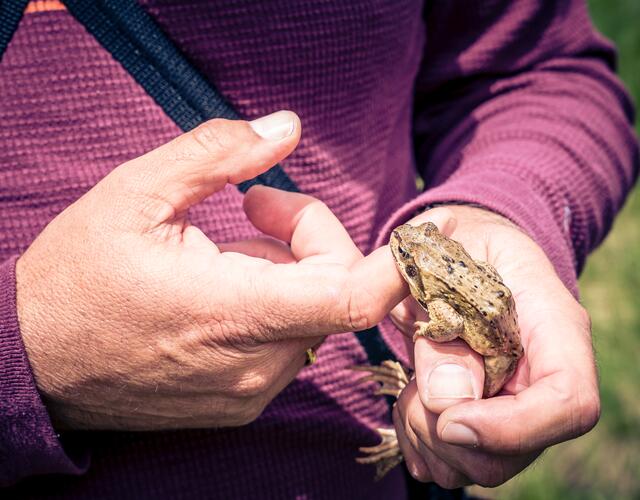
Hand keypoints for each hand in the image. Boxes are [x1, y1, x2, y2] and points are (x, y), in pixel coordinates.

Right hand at [16, 111, 403, 430]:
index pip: (351, 298)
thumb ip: (218, 154)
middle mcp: (253, 363)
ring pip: (313, 316)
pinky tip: (224, 293)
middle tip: (255, 208)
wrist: (33, 359)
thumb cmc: (77, 275)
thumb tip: (286, 129)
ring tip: (225, 253)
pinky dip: (274, 308)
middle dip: (311, 239)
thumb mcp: (136, 194)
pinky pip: (289, 344)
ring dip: (287, 273)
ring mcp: (249, 391)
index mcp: (232, 311)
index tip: (407, 233)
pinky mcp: (240, 404)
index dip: (394, 265)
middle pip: (336, 292)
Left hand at [390, 206, 598, 487]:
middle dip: (450, 437)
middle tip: (412, 397)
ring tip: (408, 392)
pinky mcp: (484, 423)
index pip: (568, 402)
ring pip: (481, 467)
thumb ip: (445, 321)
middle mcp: (540, 379)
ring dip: (428, 440)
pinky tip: (409, 405)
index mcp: (552, 329)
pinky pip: (452, 464)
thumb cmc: (460, 247)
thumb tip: (446, 400)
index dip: (512, 427)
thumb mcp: (445, 262)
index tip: (449, 420)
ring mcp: (514, 407)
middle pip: (516, 451)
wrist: (462, 250)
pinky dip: (420, 445)